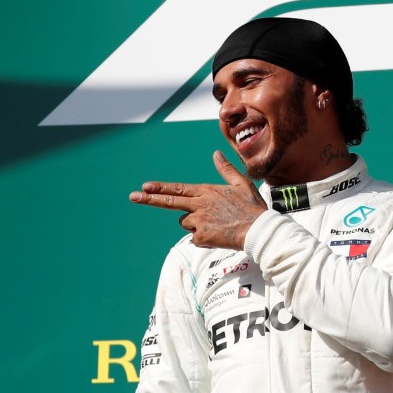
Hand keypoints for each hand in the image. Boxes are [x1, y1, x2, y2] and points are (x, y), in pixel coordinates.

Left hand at [129, 151, 266, 249]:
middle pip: (169, 203)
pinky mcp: (201, 236)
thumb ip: (226, 170)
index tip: (145, 187)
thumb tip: (216, 154)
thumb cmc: (252, 208)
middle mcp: (199, 205)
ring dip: (195, 225)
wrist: (260, 230)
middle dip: (149, 199)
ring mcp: (199, 221)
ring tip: (217, 224)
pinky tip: (219, 235)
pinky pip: (195, 238)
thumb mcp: (242, 184)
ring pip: (185, 223)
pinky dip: (204, 238)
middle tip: (132, 197)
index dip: (161, 188)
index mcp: (207, 192)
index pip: (178, 189)